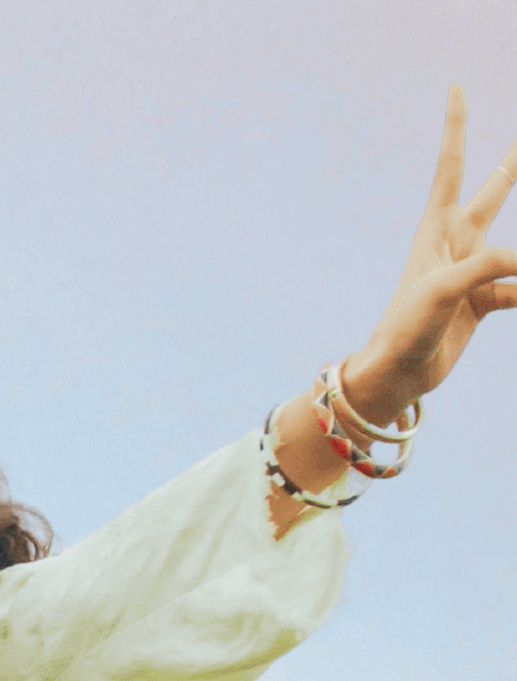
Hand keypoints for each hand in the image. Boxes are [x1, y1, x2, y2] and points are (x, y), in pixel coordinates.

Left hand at [347, 85, 516, 421]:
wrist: (397, 371)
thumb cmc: (406, 326)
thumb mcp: (443, 291)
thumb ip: (490, 268)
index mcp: (437, 229)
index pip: (452, 166)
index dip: (456, 127)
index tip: (455, 87)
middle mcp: (456, 243)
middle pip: (494, 191)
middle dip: (513, 164)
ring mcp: (473, 271)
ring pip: (515, 250)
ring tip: (516, 271)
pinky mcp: (485, 300)